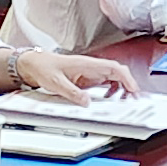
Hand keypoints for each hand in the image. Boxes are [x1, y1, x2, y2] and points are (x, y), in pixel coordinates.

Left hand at [7, 50, 129, 104]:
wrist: (34, 63)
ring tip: (124, 101)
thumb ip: (72, 92)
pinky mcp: (88, 78)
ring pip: (114, 77)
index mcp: (87, 64)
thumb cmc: (44, 67)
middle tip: (133, 100)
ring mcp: (90, 72)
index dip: (126, 79)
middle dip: (129, 85)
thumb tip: (87, 102)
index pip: (114, 68)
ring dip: (122, 88)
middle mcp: (91, 66)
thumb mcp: (55, 82)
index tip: (133, 90)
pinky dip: (113, 90)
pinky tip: (109, 99)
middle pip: (118, 72)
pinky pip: (106, 82)